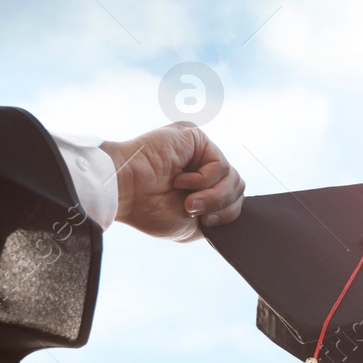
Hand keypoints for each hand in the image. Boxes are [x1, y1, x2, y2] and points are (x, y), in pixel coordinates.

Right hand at [100, 122, 244, 238]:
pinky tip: (181, 181)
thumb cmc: (148, 210)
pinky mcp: (195, 138)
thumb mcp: (192, 224)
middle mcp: (202, 165)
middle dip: (220, 205)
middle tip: (192, 209)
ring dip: (212, 196)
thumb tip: (235, 207)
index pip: (235, 196)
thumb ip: (216, 214)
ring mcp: (200, 151)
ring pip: (233, 178)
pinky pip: (220, 165)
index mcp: (201, 184)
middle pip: (238, 187)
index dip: (228, 213)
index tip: (207, 223)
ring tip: (188, 201)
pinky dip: (203, 181)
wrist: (124, 194)